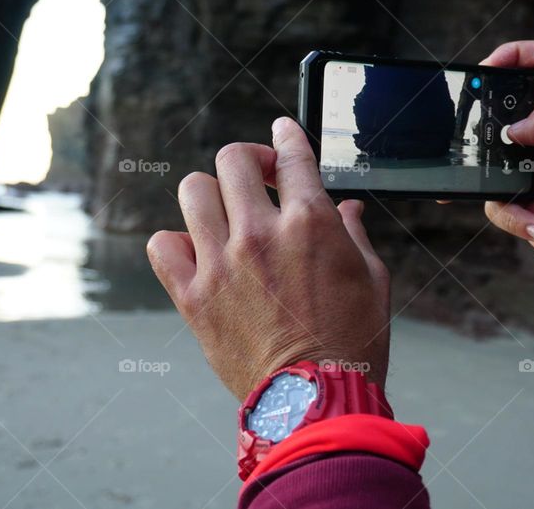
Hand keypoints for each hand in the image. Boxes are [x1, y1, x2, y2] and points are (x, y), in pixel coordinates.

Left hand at [146, 117, 390, 399]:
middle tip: (260, 177)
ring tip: (226, 212)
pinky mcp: (194, 298)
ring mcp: (221, 264)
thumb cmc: (352, 342)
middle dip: (249, 159)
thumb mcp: (372, 279)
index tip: (282, 133)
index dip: (287, 135)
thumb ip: (354, 233)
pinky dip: (176, 241)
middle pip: (233, 161)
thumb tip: (348, 209)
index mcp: (310, 222)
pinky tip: (197, 251)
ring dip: (212, 193)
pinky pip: (162, 246)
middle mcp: (259, 234)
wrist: (315, 400)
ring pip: (193, 191)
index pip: (292, 154)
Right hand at [481, 41, 533, 301]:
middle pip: (510, 104)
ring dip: (497, 179)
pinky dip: (512, 214)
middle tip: (480, 135)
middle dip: (489, 121)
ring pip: (494, 155)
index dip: (514, 53)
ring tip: (520, 196)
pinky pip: (496, 196)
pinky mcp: (526, 196)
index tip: (487, 67)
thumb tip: (515, 127)